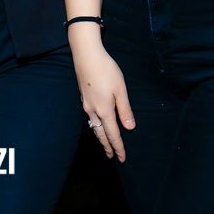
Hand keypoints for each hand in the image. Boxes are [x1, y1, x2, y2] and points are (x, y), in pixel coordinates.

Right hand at [69, 30, 134, 160]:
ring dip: (100, 137)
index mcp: (104, 110)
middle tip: (112, 156)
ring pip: (94, 126)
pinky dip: (95, 126)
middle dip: (107, 146)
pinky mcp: (83, 97)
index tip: (122, 158)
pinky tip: (97, 124)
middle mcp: (93, 110)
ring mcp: (86, 104)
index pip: (113, 134)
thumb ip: (125, 110)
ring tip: (105, 144)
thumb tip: (129, 127)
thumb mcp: (120, 90)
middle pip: (101, 133)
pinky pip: (90, 118)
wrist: (86, 55)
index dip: (118, 147)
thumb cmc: (106, 70)